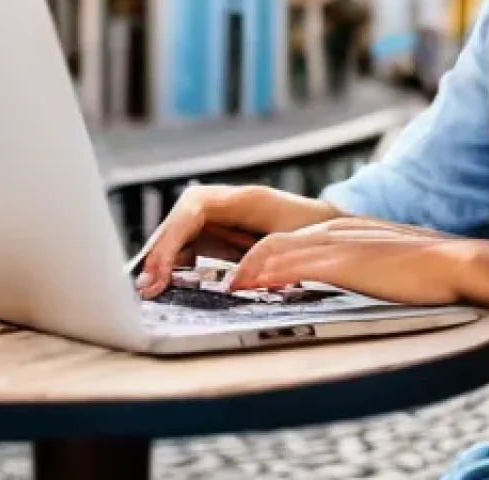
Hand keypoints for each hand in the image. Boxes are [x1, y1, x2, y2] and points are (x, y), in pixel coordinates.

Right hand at [134, 184, 342, 298]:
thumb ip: (269, 257)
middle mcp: (231, 205)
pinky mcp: (228, 238)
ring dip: (164, 259)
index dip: (173, 236)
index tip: (159, 269)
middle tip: (144, 287)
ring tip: (148, 291)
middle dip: (160, 251)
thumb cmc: (326, 233)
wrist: (344, 229)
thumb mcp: (301, 243)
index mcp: (248, 198)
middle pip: (182, 219)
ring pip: (184, 234)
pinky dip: (178, 265)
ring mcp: (228, 220)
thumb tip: (234, 282)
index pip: (195, 207)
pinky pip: (195, 247)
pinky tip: (167, 287)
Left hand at [227, 217, 473, 305]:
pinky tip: (247, 287)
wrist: (459, 266)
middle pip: (267, 242)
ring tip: (221, 291)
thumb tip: (335, 294)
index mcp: (337, 232)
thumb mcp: (378, 271)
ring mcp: (335, 243)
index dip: (252, 261)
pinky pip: (292, 263)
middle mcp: (330, 231)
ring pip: (272, 250)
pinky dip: (264, 274)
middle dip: (238, 264)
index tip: (233, 283)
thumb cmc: (425, 276)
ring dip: (243, 271)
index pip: (279, 242)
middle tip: (215, 288)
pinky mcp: (344, 260)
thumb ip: (351, 276)